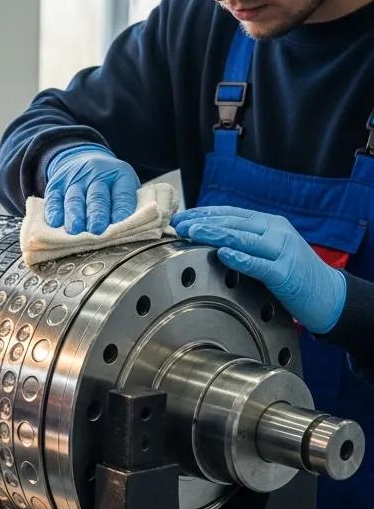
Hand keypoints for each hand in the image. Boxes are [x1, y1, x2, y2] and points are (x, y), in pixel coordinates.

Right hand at [44, 145, 140, 234]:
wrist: (82, 159)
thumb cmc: (109, 186)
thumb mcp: (124, 186)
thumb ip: (125, 207)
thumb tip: (122, 234)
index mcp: (120, 175)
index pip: (122, 194)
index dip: (121, 210)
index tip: (119, 224)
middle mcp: (96, 175)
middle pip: (97, 197)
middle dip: (96, 215)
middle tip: (96, 229)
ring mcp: (74, 180)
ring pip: (75, 199)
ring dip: (75, 216)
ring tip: (75, 230)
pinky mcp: (55, 186)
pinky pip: (54, 199)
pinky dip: (54, 211)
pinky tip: (55, 222)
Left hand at [171, 206, 346, 333]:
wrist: (330, 295)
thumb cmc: (293, 274)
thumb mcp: (268, 249)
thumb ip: (244, 241)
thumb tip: (206, 237)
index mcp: (269, 224)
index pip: (230, 213)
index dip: (203, 213)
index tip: (180, 217)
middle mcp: (276, 232)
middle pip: (234, 222)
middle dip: (202, 222)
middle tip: (178, 225)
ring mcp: (283, 251)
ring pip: (244, 238)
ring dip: (215, 234)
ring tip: (192, 233)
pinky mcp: (286, 273)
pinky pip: (260, 264)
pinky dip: (241, 258)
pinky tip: (224, 254)